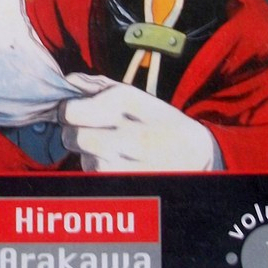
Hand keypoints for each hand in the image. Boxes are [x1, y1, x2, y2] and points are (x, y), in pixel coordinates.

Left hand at [59, 73, 220, 171]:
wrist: (201, 158)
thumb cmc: (164, 124)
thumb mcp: (140, 97)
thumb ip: (101, 86)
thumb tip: (69, 81)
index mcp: (130, 103)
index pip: (73, 111)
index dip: (66, 109)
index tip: (74, 109)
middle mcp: (131, 135)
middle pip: (74, 137)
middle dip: (73, 132)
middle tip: (88, 129)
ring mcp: (131, 166)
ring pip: (85, 160)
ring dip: (89, 154)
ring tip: (112, 147)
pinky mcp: (129, 186)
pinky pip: (99, 178)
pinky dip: (101, 171)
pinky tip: (118, 163)